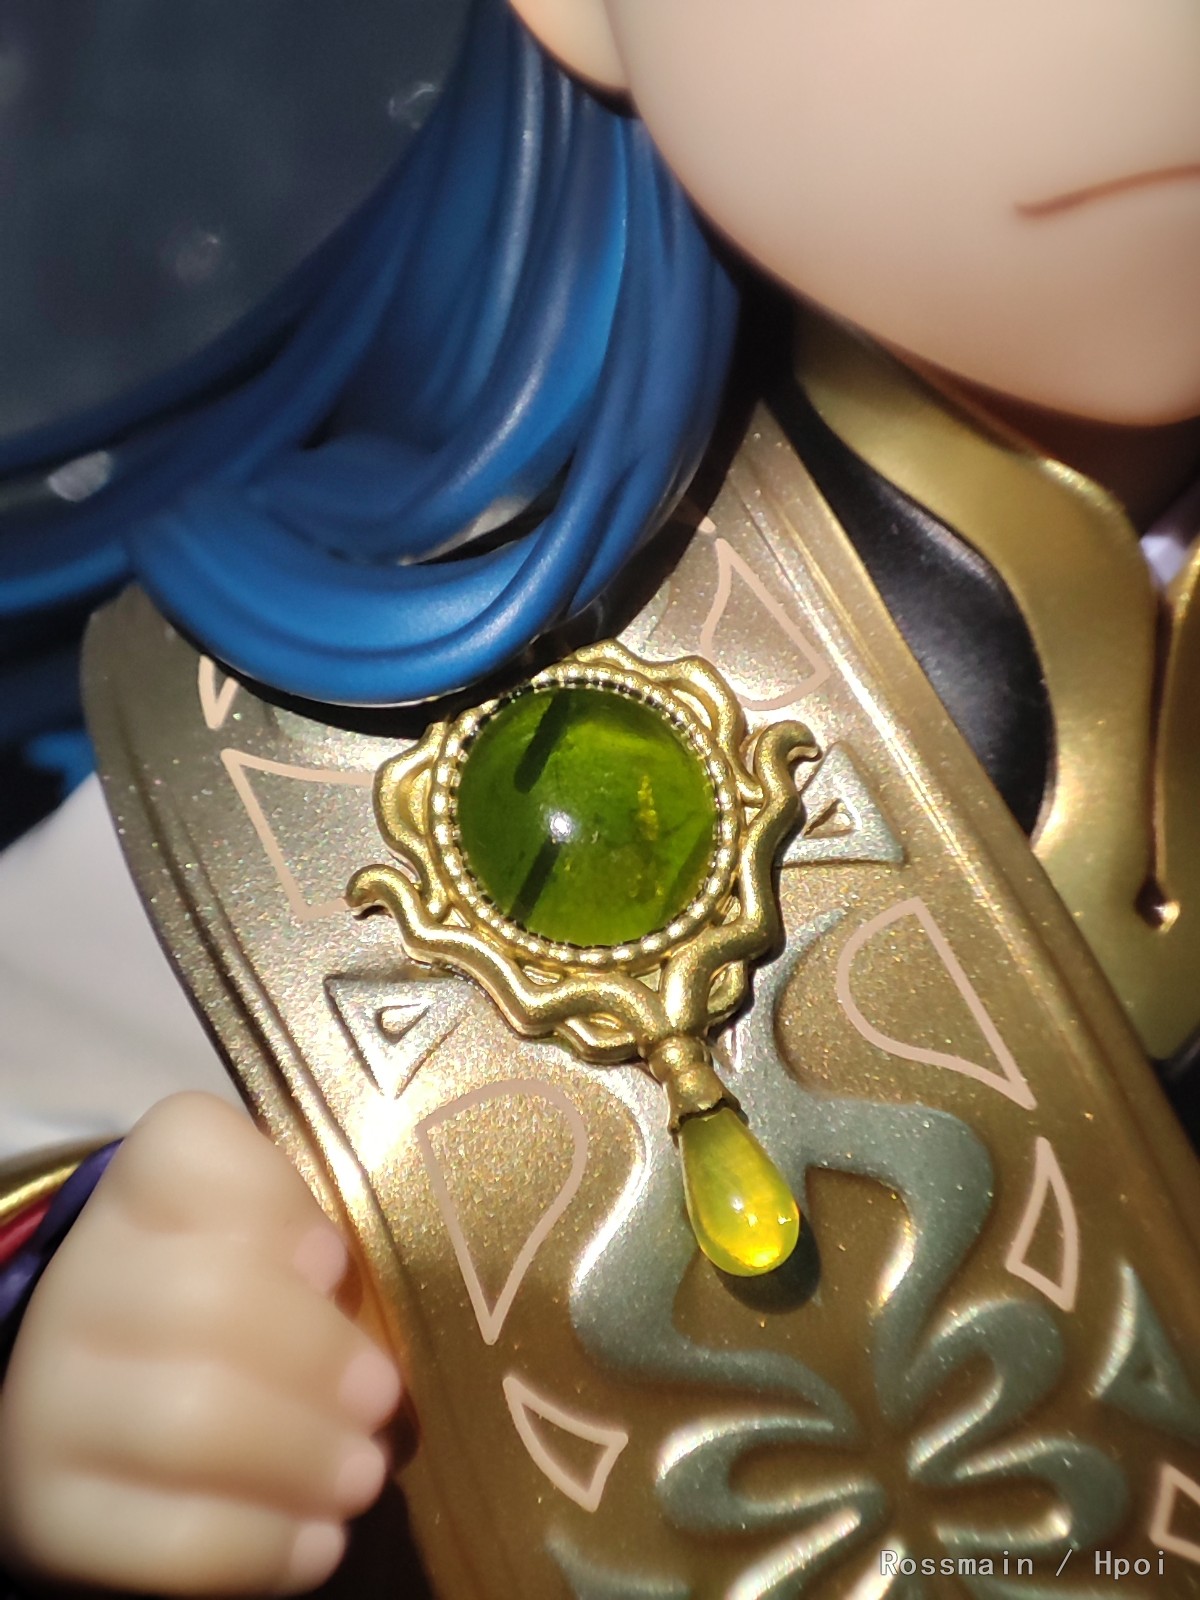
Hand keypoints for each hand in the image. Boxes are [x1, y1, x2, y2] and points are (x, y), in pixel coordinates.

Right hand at [0, 1093, 401, 1594]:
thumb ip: (306, 1243)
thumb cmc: (227, 1318)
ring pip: (189, 1419)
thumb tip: (339, 1275)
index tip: (333, 1261)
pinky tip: (316, 1543)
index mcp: (135, 1194)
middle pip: (208, 1299)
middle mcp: (77, 1285)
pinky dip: (262, 1545)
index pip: (187, 1149)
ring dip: (301, 1454)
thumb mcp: (263, 1252)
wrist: (105, 1428)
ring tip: (362, 1475)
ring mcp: (48, 1403)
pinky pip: (170, 1540)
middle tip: (382, 1397)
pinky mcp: (50, 1520)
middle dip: (317, 1355)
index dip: (271, 1200)